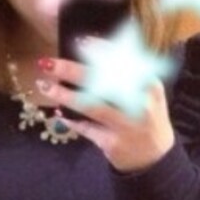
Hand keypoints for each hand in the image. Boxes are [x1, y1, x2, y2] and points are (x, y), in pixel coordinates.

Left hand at [35, 56, 174, 172]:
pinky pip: (87, 129)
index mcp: (148, 85)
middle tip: (49, 64)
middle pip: (102, 83)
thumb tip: (92, 46)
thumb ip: (128, 71)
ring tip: (44, 86)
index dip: (101, 50)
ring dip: (65, 95)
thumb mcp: (148, 91)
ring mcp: (124, 125)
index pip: (123, 62)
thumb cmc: (147, 117)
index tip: (80, 41)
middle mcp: (138, 104)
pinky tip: (60, 114)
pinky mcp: (112, 143)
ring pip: (91, 107)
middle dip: (72, 71)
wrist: (155, 159)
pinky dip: (72, 121)